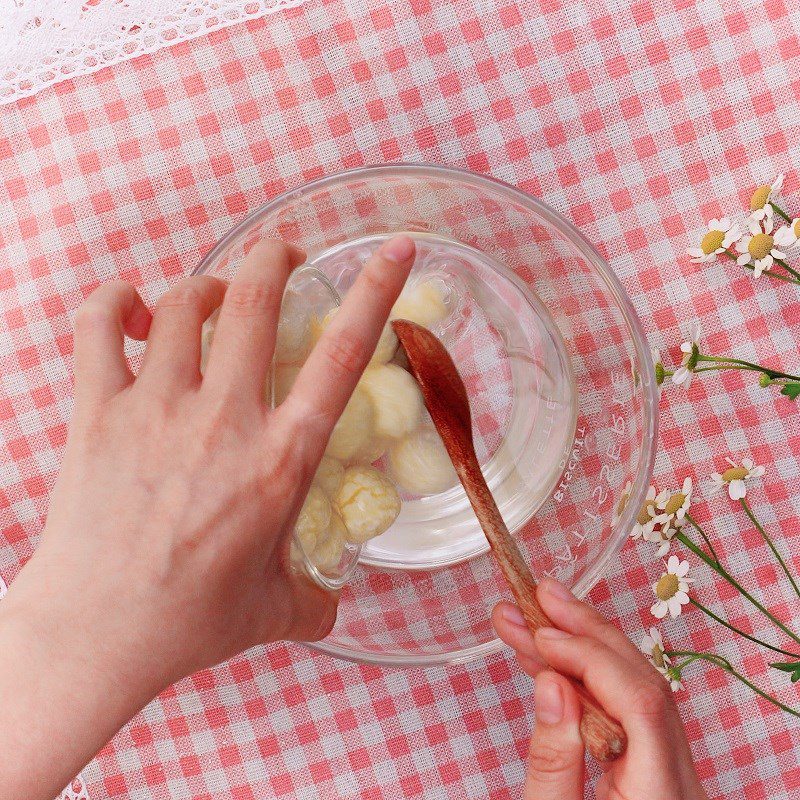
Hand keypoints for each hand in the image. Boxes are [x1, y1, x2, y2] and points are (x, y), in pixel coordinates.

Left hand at [0, 234, 415, 799]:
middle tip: (284, 255)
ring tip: (212, 296)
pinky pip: (99, 326)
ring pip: (185, 303)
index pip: (341, 356)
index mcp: (281, 459)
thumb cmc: (192, 622)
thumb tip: (334, 605)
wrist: (97, 632)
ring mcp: (157, 407)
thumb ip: (316, 600)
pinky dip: (117, 301)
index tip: (393, 248)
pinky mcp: (99, 411)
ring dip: (207, 283)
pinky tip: (133, 310)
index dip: (374, 291)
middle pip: (254, 299)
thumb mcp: (277, 610)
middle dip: (275, 258)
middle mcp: (225, 419)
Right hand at [492, 579, 708, 799]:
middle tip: (536, 596)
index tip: (538, 634)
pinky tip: (547, 658)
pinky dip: (584, 679)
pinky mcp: (655, 774)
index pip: (640, 702)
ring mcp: (674, 778)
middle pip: (643, 683)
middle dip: (584, 632)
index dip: (588, 656)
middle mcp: (680, 783)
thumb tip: (552, 682)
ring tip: (533, 613)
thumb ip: (553, 760)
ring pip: (635, 690)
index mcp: (661, 798)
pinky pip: (625, 711)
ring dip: (581, 646)